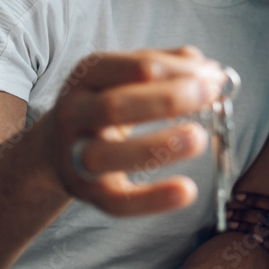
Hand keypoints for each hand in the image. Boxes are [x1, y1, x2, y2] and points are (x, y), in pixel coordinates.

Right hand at [43, 46, 227, 215]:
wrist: (54, 149)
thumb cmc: (106, 103)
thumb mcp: (126, 76)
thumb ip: (168, 66)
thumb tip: (212, 71)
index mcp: (89, 75)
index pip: (136, 66)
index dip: (180, 70)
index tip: (213, 76)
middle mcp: (75, 113)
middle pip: (116, 106)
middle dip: (169, 99)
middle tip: (210, 95)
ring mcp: (77, 156)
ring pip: (110, 155)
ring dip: (160, 145)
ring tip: (200, 137)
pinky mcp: (90, 194)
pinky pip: (119, 202)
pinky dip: (153, 199)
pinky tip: (187, 190)